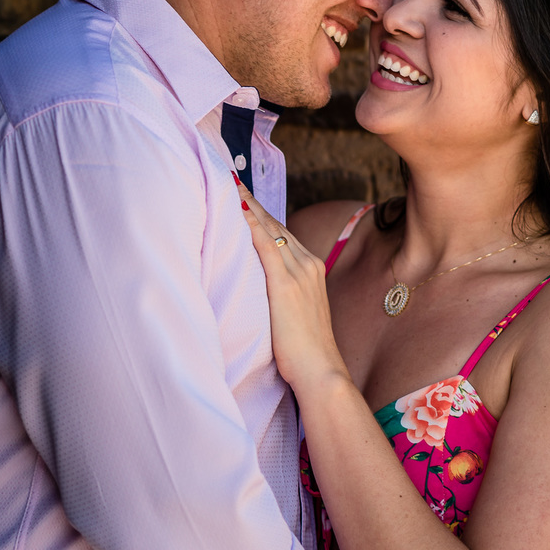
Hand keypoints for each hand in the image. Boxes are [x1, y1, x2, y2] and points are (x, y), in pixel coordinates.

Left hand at [236, 178, 351, 394]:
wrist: (320, 370)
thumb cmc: (303, 350)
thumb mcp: (294, 312)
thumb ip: (281, 292)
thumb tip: (258, 285)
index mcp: (310, 268)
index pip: (280, 232)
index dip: (259, 213)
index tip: (241, 194)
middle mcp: (308, 264)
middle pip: (274, 225)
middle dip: (252, 201)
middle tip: (229, 178)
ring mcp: (299, 272)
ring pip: (270, 229)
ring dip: (249, 206)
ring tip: (228, 185)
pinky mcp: (286, 284)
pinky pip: (266, 245)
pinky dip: (252, 225)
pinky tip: (238, 209)